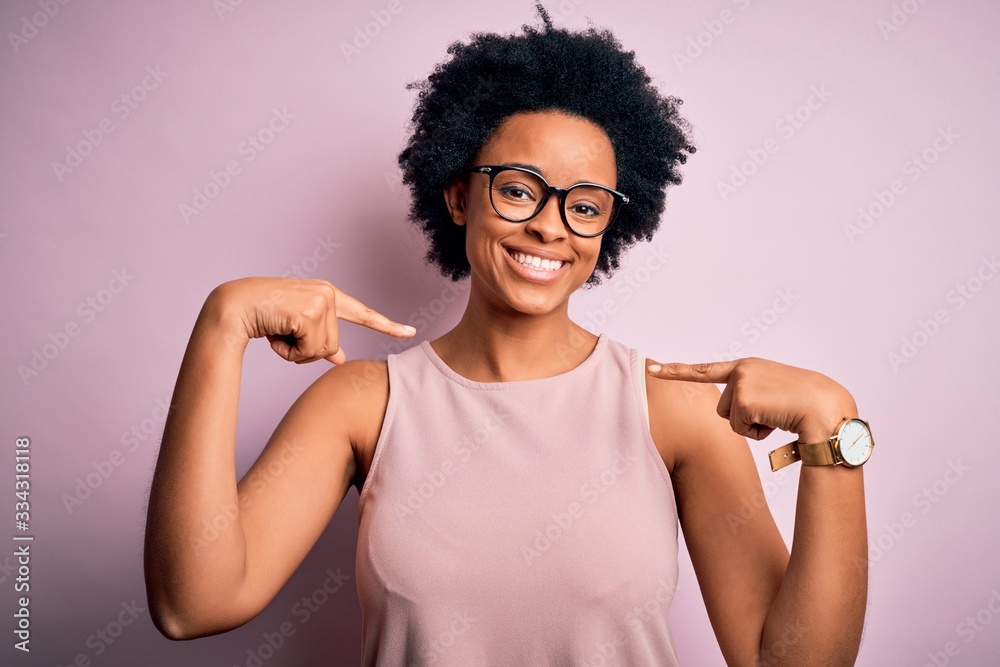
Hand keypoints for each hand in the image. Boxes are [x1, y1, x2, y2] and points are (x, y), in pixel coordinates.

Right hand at [208, 277, 414, 364]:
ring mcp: (322, 300)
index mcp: (328, 295)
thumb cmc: (263, 317)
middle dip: (305, 350)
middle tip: (282, 332)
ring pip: (322, 350)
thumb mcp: (296, 330)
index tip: (410, 333)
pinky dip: (289, 351)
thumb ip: (320, 341)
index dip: (387, 326)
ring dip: (296, 351)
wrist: (235, 307)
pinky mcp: (312, 311)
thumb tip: (340, 358)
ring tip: (277, 330)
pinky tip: (275, 332)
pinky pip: (309, 350)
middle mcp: (328, 293)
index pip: (363, 313)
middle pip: (333, 346)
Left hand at [646, 357, 857, 443]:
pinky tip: (777, 419)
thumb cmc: (807, 405)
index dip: (676, 371)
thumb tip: (737, 413)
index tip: (651, 369)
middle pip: (721, 409)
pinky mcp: (743, 398)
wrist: (827, 407)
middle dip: (744, 419)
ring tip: (777, 414)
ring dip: (752, 426)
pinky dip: (758, 432)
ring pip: (729, 420)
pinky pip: (740, 429)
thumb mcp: (774, 393)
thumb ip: (751, 396)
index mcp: (748, 367)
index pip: (705, 370)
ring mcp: (741, 382)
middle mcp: (741, 369)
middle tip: (773, 411)